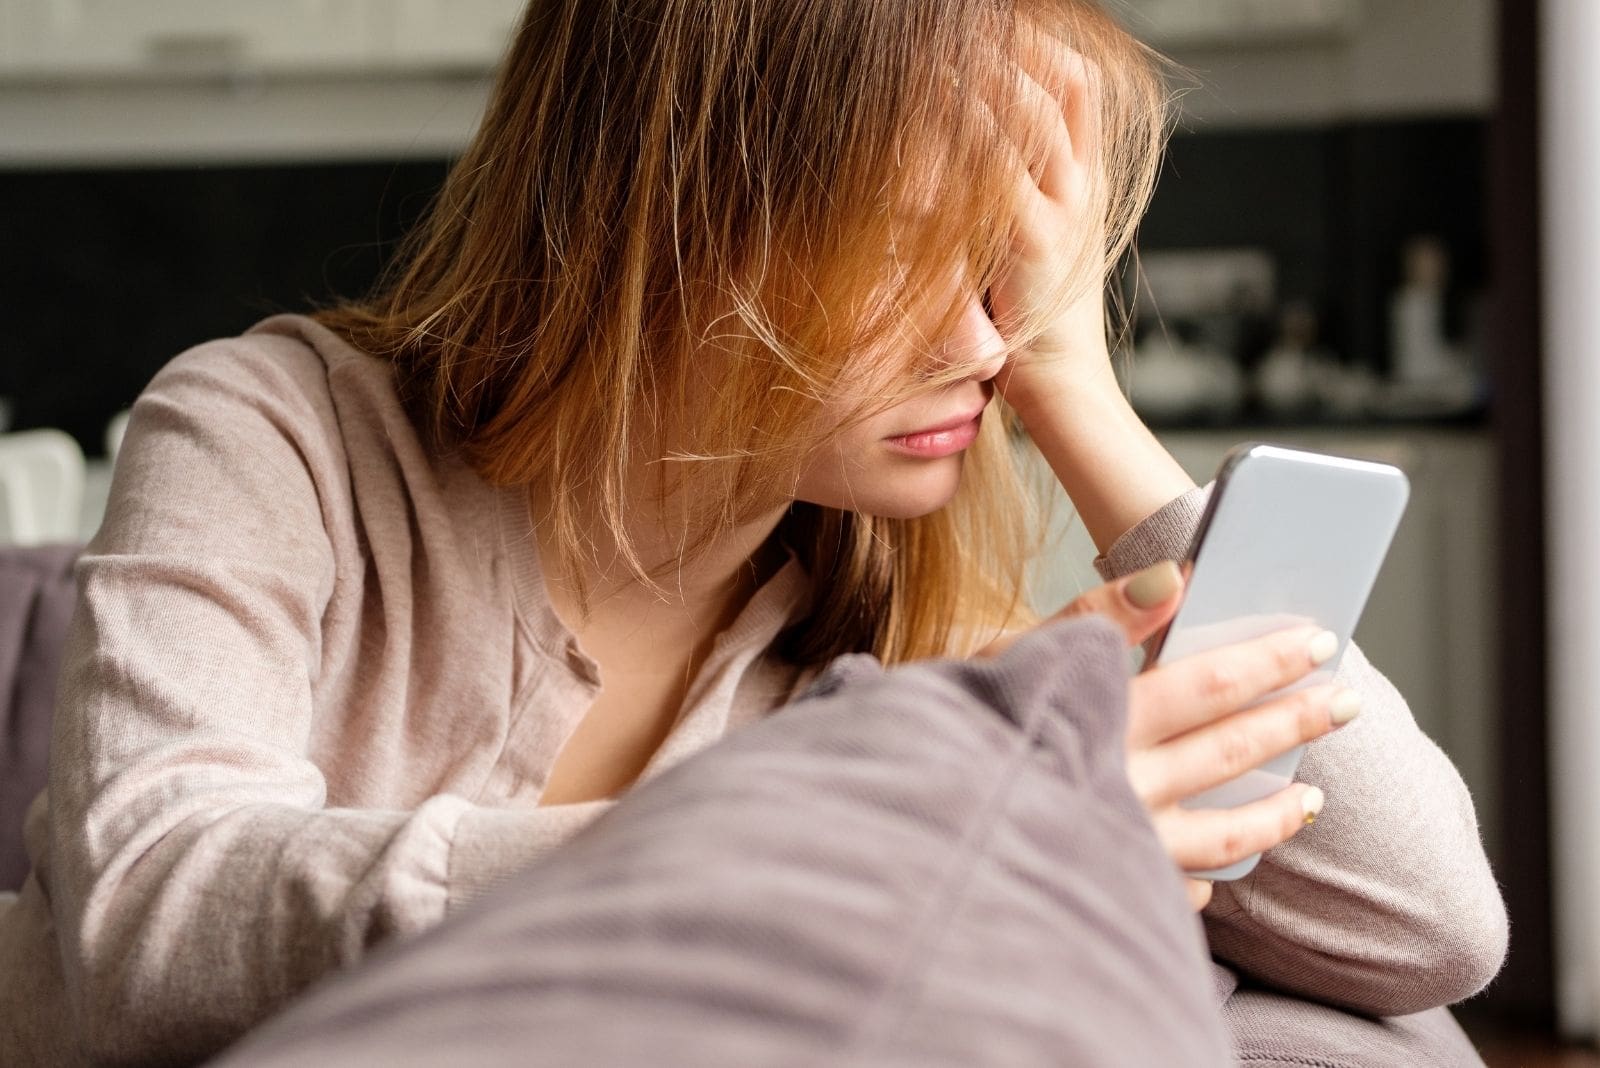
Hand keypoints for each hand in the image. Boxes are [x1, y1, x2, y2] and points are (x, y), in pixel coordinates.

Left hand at [976, 37, 1117, 422]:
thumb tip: (985, 163)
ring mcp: (1062, 213)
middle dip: (1013, 52)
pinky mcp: (1033, 243)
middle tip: (969, 32)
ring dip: (988, 82)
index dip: (1045, 52)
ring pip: (1034, 120)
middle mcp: (1080, 191)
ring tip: (943, 58)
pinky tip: (937, 124)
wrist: (1065, 385)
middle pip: (1059, 90)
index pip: (1081, 92)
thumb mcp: (1042, 248)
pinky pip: (1000, 174)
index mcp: (1087, 187)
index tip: (1007, 32)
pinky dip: (968, 142)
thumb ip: (1026, 202)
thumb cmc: (1039, 327)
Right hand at [981, 561, 1356, 911]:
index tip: (1317, 639)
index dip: (1268, 659)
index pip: (1209, 682)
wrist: (906, 821)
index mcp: (1099, 716)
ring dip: (1274, 811)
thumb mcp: (1007, 654)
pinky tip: (1216, 873)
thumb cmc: (946, 724)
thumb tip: (1174, 576)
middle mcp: (1120, 784)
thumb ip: (1093, 615)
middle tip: (1346, 701)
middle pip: (1231, 750)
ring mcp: (1118, 843)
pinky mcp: (1104, 886)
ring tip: (1309, 799)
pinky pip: (1172, 886)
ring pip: (1222, 833)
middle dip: (1296, 721)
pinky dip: (1202, 876)